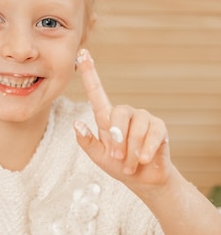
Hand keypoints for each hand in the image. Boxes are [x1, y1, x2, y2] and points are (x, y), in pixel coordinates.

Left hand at [74, 50, 171, 189]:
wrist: (143, 179)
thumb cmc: (118, 165)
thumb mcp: (98, 157)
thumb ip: (87, 142)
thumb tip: (76, 124)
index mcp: (107, 117)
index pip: (97, 92)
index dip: (90, 73)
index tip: (82, 54)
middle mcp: (125, 113)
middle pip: (118, 113)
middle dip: (117, 139)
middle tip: (118, 158)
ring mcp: (144, 118)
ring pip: (136, 128)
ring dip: (131, 150)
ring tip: (130, 164)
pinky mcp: (159, 127)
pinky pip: (152, 135)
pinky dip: (146, 150)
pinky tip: (144, 160)